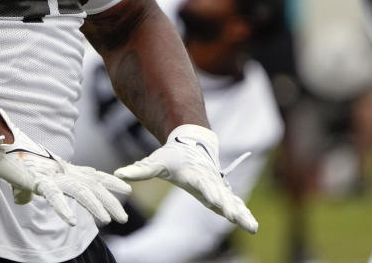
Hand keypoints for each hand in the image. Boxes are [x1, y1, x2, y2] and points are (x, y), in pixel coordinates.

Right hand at [0, 110, 131, 226]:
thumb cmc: (12, 161)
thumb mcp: (23, 179)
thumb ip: (27, 191)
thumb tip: (22, 200)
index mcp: (63, 170)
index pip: (92, 176)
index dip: (110, 183)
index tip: (127, 190)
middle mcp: (62, 172)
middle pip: (92, 187)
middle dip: (109, 202)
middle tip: (124, 218)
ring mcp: (52, 176)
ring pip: (79, 191)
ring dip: (94, 206)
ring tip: (107, 220)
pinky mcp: (38, 181)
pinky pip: (53, 196)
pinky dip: (62, 208)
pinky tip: (70, 222)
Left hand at [114, 124, 258, 232]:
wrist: (192, 144)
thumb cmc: (172, 155)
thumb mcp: (155, 162)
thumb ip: (139, 170)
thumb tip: (118, 174)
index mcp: (194, 174)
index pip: (201, 184)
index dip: (209, 191)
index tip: (216, 200)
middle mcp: (208, 181)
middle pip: (219, 195)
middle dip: (228, 206)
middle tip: (234, 216)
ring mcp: (217, 187)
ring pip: (231, 201)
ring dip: (241, 213)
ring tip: (252, 226)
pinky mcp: (221, 192)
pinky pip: (234, 203)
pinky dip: (243, 213)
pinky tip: (251, 225)